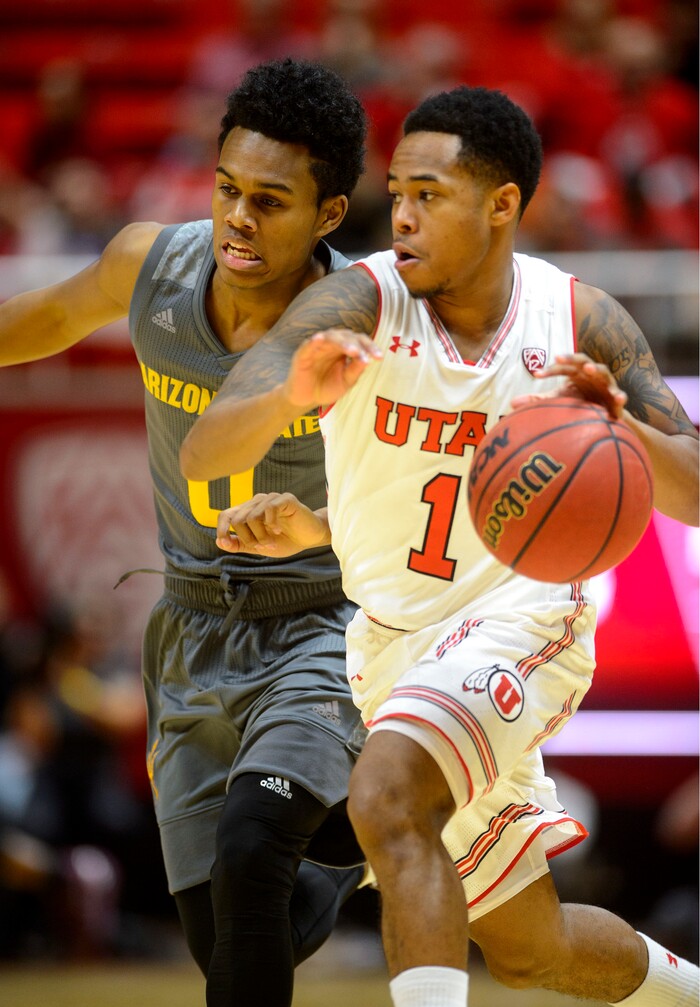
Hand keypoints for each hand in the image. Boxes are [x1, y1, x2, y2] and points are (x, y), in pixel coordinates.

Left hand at [216, 493, 330, 556]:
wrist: (309, 537)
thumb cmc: (285, 540)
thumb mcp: (259, 546)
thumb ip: (240, 544)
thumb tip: (219, 542)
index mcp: (248, 511)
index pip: (225, 515)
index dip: (221, 529)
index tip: (226, 544)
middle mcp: (256, 502)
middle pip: (237, 520)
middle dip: (248, 539)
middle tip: (262, 547)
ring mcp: (270, 499)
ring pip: (251, 517)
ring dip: (260, 536)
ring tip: (272, 543)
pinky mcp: (284, 499)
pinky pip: (268, 509)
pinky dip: (272, 525)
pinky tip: (279, 530)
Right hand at [285, 328, 381, 408]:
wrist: (306, 399)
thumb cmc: (327, 388)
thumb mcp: (346, 381)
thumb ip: (355, 370)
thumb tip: (368, 360)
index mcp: (345, 349)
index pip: (359, 341)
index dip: (370, 347)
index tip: (379, 357)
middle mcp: (332, 344)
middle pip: (347, 336)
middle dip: (358, 345)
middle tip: (366, 356)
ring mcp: (318, 347)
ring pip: (331, 336)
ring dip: (342, 342)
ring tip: (352, 351)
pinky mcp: (303, 352)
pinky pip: (309, 344)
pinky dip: (315, 340)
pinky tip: (320, 339)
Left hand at [511, 353, 626, 418]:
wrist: (604, 414)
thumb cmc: (580, 402)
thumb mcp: (560, 400)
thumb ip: (539, 400)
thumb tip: (512, 404)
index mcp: (577, 373)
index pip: (562, 367)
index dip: (550, 369)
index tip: (536, 374)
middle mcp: (591, 374)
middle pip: (581, 361)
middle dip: (571, 358)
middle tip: (559, 357)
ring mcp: (606, 383)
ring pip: (602, 371)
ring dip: (595, 369)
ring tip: (588, 369)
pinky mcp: (616, 396)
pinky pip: (619, 395)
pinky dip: (620, 396)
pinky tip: (619, 398)